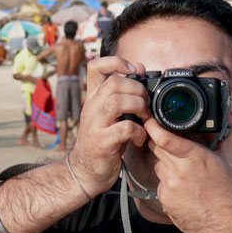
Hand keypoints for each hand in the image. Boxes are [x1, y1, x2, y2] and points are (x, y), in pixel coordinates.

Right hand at [68, 55, 149, 196]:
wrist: (86, 171)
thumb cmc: (103, 140)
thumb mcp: (109, 114)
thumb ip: (121, 94)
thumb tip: (140, 70)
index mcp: (93, 97)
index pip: (95, 66)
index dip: (116, 61)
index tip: (134, 71)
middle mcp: (92, 107)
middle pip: (113, 82)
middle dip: (137, 89)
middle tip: (145, 104)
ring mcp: (95, 124)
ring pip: (116, 101)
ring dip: (138, 106)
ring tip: (144, 117)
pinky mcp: (102, 142)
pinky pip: (125, 128)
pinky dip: (139, 132)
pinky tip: (140, 138)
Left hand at [145, 108, 231, 232]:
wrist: (222, 226)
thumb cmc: (228, 193)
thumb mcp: (231, 161)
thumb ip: (229, 133)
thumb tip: (229, 110)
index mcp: (195, 158)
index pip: (164, 138)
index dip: (153, 126)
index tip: (149, 119)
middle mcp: (179, 171)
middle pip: (156, 147)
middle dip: (160, 141)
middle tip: (170, 142)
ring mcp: (169, 186)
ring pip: (158, 164)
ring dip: (165, 162)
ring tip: (184, 170)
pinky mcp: (164, 199)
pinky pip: (159, 182)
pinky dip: (167, 181)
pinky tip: (182, 187)